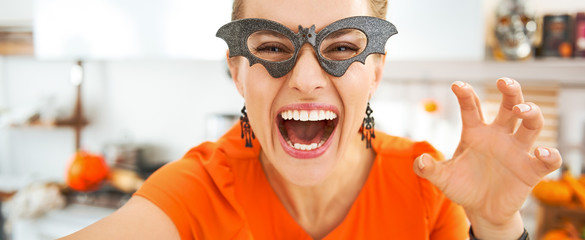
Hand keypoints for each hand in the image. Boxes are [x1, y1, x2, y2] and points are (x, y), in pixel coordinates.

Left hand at [413, 78, 561, 238]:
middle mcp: (498, 136)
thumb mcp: (443, 178)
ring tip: (521, 110)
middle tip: (504, 82)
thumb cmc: (463, 187)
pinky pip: (546, 160)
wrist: (481, 210)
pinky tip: (542, 153)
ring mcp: (516, 151)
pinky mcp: (530, 170)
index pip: (471, 107)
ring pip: (531, 124)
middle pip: (510, 105)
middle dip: (510, 91)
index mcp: (475, 132)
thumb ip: (430, 170)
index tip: (457, 85)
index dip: (465, 94)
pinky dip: (549, 155)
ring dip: (530, 113)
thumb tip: (419, 161)